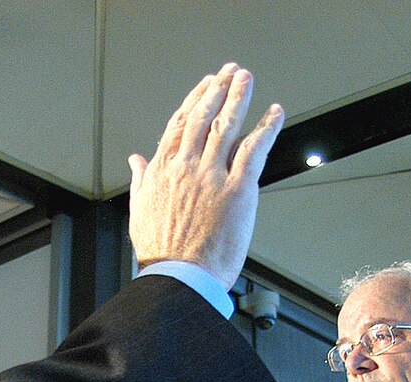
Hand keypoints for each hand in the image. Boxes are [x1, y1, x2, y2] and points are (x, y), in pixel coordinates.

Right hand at [128, 65, 284, 289]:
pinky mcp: (237, 190)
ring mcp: (212, 176)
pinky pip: (255, 150)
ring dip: (240, 98)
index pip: (180, 123)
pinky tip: (274, 113)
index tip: (206, 85)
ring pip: (227, 125)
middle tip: (231, 73)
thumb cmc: (161, 254)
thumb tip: (136, 160)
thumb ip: (141, 180)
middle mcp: (186, 167)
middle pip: (204, 116)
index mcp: (162, 170)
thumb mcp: (140, 212)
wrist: (179, 278)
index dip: (195, 99)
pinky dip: (267, 127)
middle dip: (219, 89)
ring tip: (247, 80)